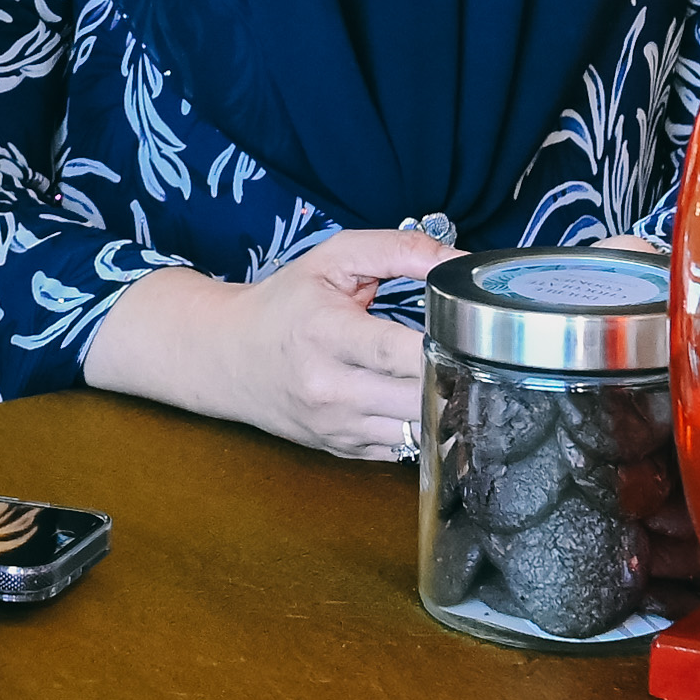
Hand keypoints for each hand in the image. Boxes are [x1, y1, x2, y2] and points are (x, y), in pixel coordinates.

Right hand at [82, 230, 456, 458]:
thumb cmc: (284, 304)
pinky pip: (404, 449)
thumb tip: (462, 261)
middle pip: (419, 398)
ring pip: (419, 432)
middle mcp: (330, 388)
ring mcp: (337, 427)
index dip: (443, 344)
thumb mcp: (334, 258)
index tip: (469, 331)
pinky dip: (423, 427)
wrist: (227, 355)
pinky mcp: (343, 450)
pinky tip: (423, 400)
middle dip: (454, 376)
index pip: (397, 352)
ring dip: (446, 406)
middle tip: (473, 353)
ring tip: (453, 376)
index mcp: (326, 334)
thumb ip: (401, 250)